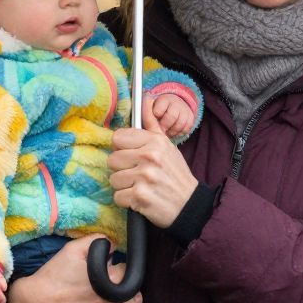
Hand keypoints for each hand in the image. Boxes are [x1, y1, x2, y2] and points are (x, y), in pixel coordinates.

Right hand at [8, 235, 149, 302]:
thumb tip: (114, 245)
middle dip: (126, 279)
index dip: (119, 264)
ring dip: (133, 296)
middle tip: (113, 278)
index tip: (110, 264)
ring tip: (125, 291)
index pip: (126, 268)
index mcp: (105, 277)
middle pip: (132, 285)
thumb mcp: (72, 249)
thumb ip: (96, 241)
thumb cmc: (53, 275)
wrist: (34, 302)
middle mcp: (110, 297)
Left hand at [109, 90, 198, 226]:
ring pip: (114, 179)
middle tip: (138, 175)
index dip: (122, 149)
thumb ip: (152, 124)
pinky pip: (118, 197)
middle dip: (122, 169)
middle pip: (112, 160)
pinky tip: (140, 199)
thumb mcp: (167, 146)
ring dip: (124, 186)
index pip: (118, 138)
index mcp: (155, 142)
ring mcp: (144, 178)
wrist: (189, 205)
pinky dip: (127, 202)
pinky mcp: (139, 197)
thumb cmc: (175, 175)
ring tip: (140, 187)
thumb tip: (145, 98)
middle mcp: (149, 157)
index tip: (132, 156)